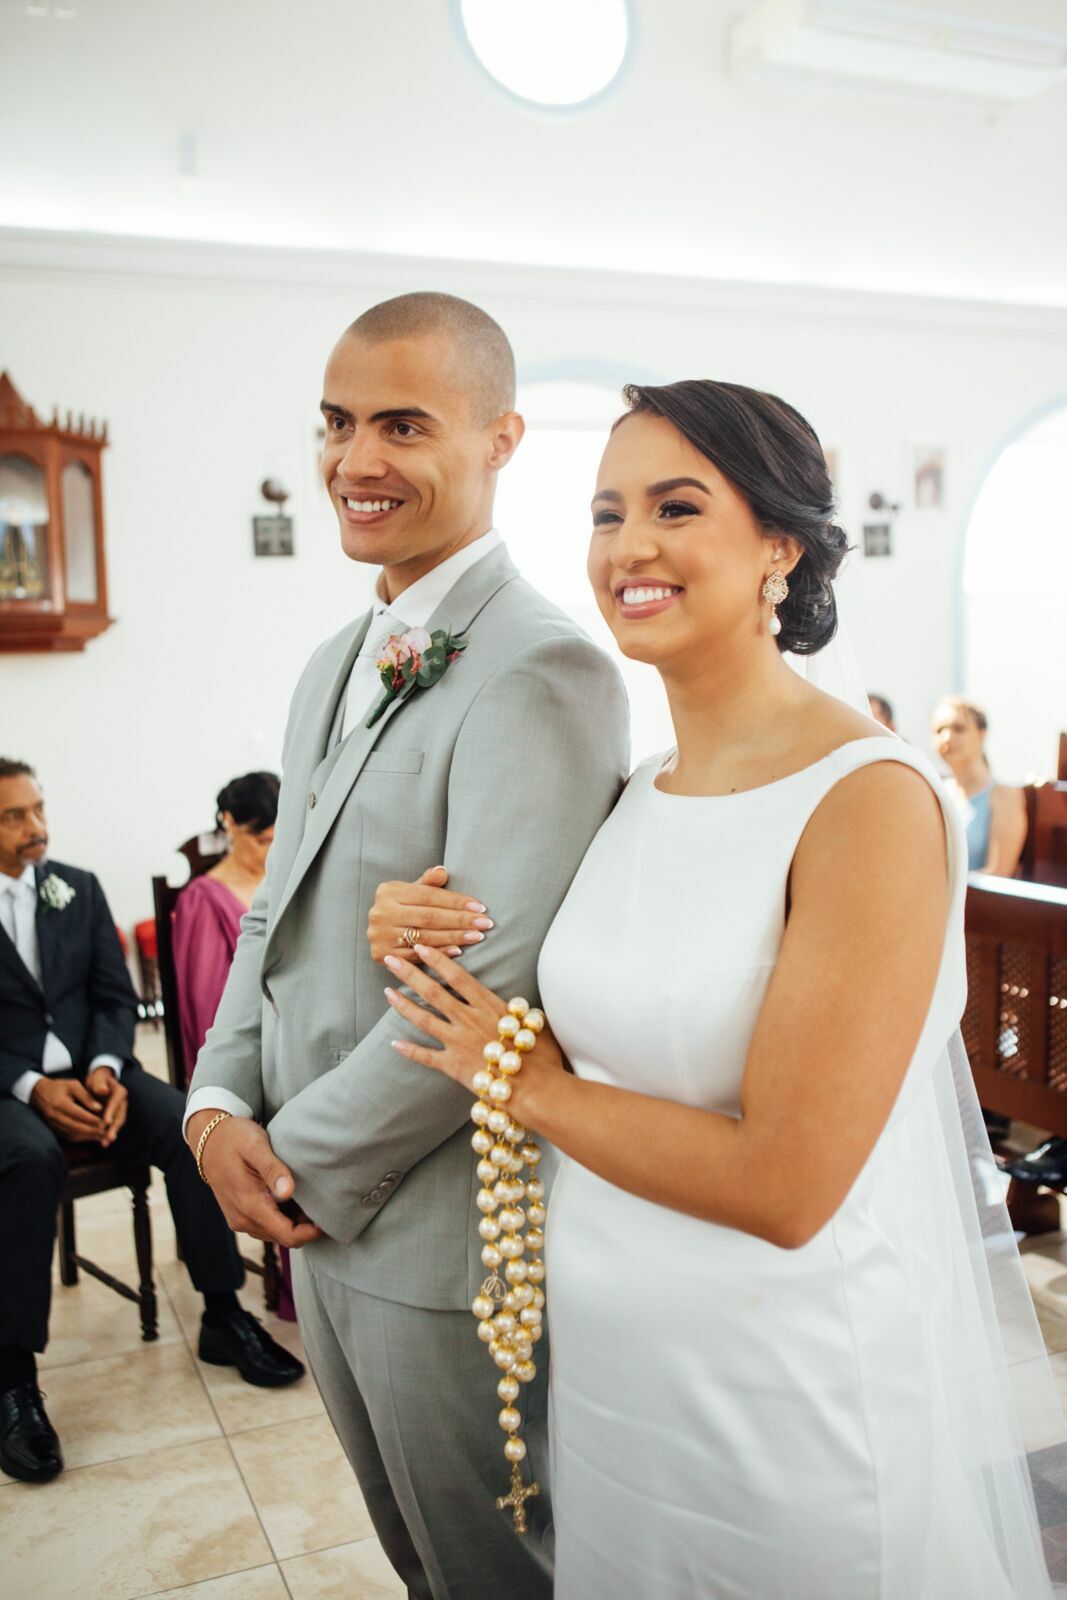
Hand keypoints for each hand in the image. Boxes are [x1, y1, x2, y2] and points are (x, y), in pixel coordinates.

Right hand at [30, 1076, 105, 1141]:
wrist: (40, 1093)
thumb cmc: (60, 1086)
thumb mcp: (73, 1085)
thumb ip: (86, 1096)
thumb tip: (99, 1108)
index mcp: (60, 1103)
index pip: (78, 1114)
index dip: (92, 1119)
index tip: (104, 1122)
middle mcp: (55, 1116)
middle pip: (76, 1126)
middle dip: (92, 1130)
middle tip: (106, 1132)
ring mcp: (53, 1124)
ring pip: (72, 1133)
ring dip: (87, 1136)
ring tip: (101, 1136)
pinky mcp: (54, 1128)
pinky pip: (68, 1136)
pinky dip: (81, 1138)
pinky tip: (91, 1137)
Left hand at [85, 1065, 127, 1146]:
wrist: (99, 1084)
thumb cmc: (98, 1079)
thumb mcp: (98, 1078)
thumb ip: (99, 1083)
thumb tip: (103, 1090)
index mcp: (120, 1092)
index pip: (116, 1103)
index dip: (111, 1112)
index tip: (106, 1121)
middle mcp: (122, 1103)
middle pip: (120, 1116)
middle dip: (114, 1128)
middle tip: (109, 1137)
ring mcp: (119, 1112)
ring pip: (117, 1124)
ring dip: (112, 1134)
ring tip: (105, 1143)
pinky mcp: (114, 1118)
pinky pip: (112, 1127)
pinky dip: (107, 1135)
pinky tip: (102, 1143)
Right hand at [186, 1110, 323, 1248]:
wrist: (208, 1139)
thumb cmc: (234, 1138)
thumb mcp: (256, 1146)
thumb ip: (273, 1170)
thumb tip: (289, 1192)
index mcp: (249, 1206)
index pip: (286, 1235)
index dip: (310, 1233)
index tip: (328, 1219)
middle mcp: (242, 1220)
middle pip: (283, 1237)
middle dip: (305, 1227)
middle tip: (324, 1203)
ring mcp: (239, 1220)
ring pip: (275, 1233)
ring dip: (294, 1222)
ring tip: (309, 1198)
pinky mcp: (239, 1215)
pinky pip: (266, 1225)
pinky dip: (282, 1217)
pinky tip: (292, 1197)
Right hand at [368, 866, 493, 964]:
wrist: (377, 930)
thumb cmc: (401, 907)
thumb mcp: (410, 890)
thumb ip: (427, 882)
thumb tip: (442, 871)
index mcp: (388, 891)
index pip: (429, 896)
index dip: (456, 902)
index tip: (480, 907)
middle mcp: (381, 913)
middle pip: (429, 917)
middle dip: (461, 920)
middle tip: (485, 923)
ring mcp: (380, 935)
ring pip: (426, 937)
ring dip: (455, 937)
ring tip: (476, 936)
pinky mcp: (381, 955)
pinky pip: (417, 955)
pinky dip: (439, 953)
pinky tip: (458, 950)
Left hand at [383, 945, 566, 1125]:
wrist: (535, 1088)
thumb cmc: (542, 1057)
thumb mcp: (537, 1024)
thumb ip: (523, 1013)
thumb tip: (524, 1007)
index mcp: (490, 1006)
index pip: (458, 977)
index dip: (438, 960)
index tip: (422, 948)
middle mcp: (470, 1020)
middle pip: (434, 992)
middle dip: (411, 974)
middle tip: (391, 960)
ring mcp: (458, 1042)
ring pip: (425, 1019)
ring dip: (404, 1005)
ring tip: (387, 992)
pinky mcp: (453, 1066)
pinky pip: (426, 1057)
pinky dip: (409, 1050)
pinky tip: (394, 1042)